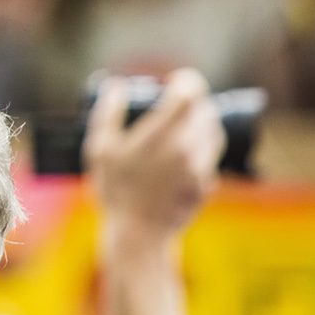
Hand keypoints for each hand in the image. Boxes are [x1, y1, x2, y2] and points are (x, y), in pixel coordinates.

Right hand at [84, 68, 225, 241]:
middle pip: (205, 110)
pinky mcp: (206, 183)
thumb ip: (108, 113)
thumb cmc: (115, 190)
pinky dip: (201, 150)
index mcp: (163, 131)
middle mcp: (188, 145)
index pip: (190, 92)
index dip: (185, 81)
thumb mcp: (100, 149)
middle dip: (192, 104)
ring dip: (201, 125)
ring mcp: (200, 166)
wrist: (139, 234)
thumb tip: (116, 87)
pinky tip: (182, 157)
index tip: (174, 82)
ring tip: (182, 129)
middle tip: (175, 107)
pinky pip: (211, 157)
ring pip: (213, 132)